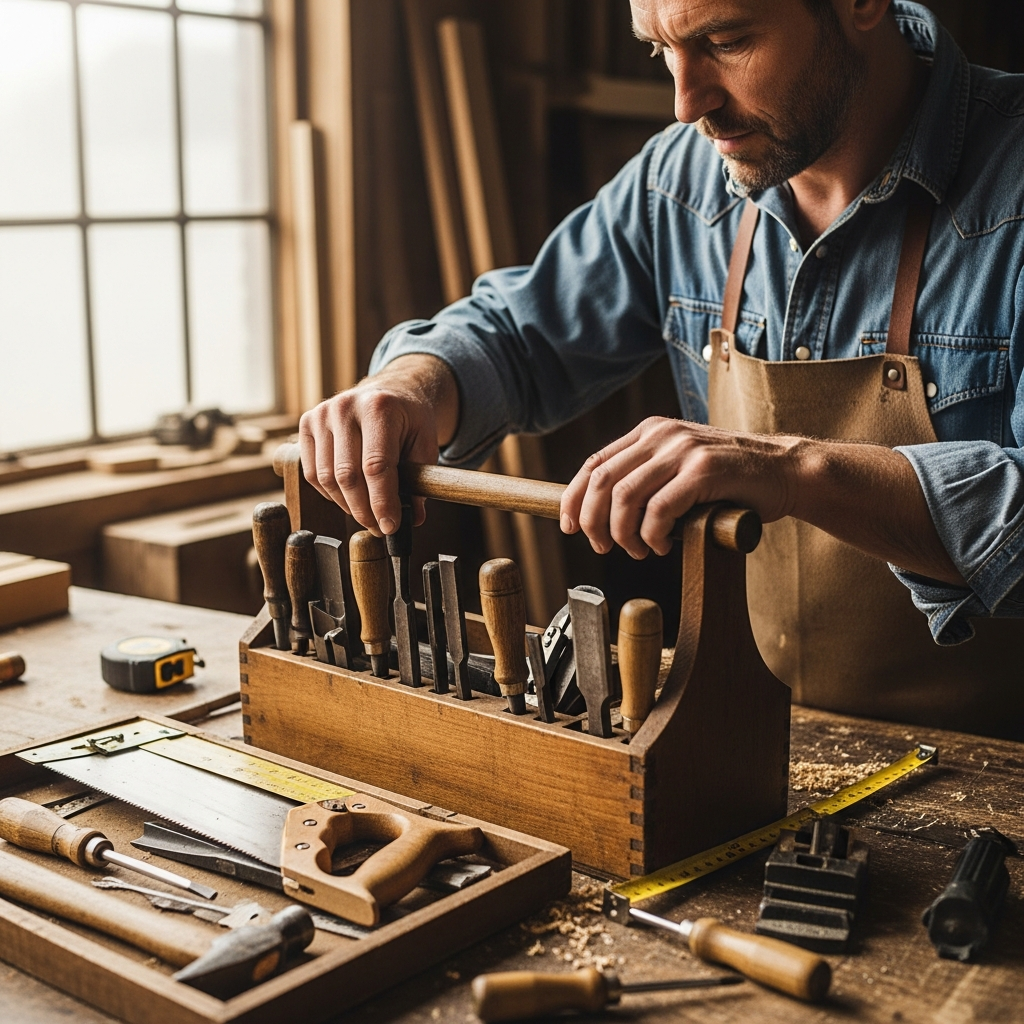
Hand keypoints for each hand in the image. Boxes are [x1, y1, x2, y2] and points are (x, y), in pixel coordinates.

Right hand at [298, 355, 458, 535]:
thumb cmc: (408, 420)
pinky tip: (348, 496)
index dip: (382, 502)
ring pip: (326, 478)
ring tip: (366, 514)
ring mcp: (322, 414)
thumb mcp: (425, 444)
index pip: (376, 466)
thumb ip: (420, 480)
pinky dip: (330, 494)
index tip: (390, 526)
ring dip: (347, 506)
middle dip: (364, 511)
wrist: (387, 391)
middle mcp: (345, 407)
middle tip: (379, 527)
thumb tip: (414, 519)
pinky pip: (311, 474)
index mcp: (379, 407)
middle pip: (347, 476)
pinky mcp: (306, 424)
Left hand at [559, 417, 799, 557]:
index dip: (574, 498)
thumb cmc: (730, 480)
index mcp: (650, 432)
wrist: (785, 471)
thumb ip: (646, 479)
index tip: (569, 527)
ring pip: (626, 497)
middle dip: (593, 521)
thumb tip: (598, 513)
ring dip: (623, 533)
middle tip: (602, 547)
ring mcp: (684, 450)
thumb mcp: (679, 469)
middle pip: (603, 481)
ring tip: (639, 551)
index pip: (594, 464)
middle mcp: (662, 435)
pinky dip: (652, 535)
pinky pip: (660, 509)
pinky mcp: (705, 470)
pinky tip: (663, 545)